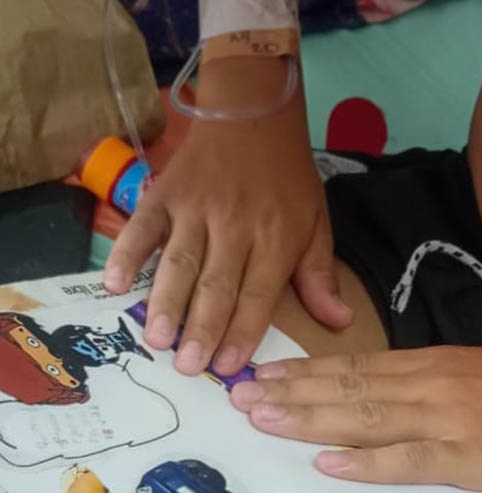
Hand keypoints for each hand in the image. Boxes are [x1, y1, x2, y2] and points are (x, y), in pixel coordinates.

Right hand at [104, 56, 351, 376]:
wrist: (254, 111)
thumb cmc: (287, 179)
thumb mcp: (316, 224)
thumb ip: (320, 277)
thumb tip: (340, 322)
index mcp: (276, 238)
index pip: (258, 293)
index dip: (243, 330)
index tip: (229, 365)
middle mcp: (236, 226)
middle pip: (217, 284)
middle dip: (202, 327)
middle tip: (187, 365)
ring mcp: (197, 209)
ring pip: (180, 261)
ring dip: (166, 301)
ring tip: (155, 338)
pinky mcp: (166, 193)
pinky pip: (143, 226)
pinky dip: (127, 253)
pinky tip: (114, 284)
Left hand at [230, 346, 481, 490]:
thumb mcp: (479, 375)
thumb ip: (430, 385)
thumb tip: (384, 397)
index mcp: (432, 364)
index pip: (354, 366)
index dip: (304, 373)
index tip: (263, 375)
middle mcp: (430, 383)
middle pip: (346, 387)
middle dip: (288, 394)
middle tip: (238, 396)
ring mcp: (448, 418)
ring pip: (364, 416)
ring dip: (308, 419)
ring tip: (260, 419)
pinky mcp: (471, 454)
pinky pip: (409, 459)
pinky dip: (365, 462)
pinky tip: (328, 463)